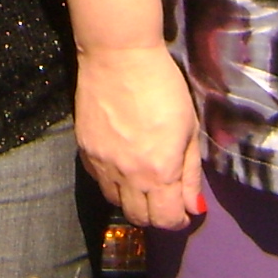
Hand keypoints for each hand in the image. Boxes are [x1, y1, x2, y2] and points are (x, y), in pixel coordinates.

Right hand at [74, 45, 207, 230]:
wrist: (119, 57)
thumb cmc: (163, 87)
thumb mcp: (189, 128)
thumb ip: (190, 172)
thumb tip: (192, 207)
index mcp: (160, 171)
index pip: (165, 220)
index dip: (177, 220)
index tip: (183, 210)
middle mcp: (129, 176)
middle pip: (139, 218)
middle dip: (156, 214)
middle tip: (165, 196)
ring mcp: (103, 165)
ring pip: (116, 203)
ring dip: (133, 200)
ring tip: (144, 180)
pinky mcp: (85, 152)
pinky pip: (99, 181)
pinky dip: (113, 182)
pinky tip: (123, 164)